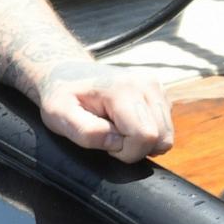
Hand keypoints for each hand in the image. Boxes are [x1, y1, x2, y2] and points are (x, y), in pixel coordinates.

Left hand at [36, 61, 173, 162]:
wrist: (65, 72)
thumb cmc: (59, 95)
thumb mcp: (57, 114)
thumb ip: (85, 131)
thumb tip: (117, 142)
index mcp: (123, 89)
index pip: (145, 136)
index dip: (126, 151)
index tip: (103, 142)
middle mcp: (146, 84)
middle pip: (161, 138)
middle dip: (135, 149)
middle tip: (108, 137)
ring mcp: (156, 87)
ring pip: (166, 135)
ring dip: (141, 142)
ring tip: (115, 129)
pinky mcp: (159, 92)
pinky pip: (164, 126)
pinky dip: (146, 132)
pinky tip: (124, 122)